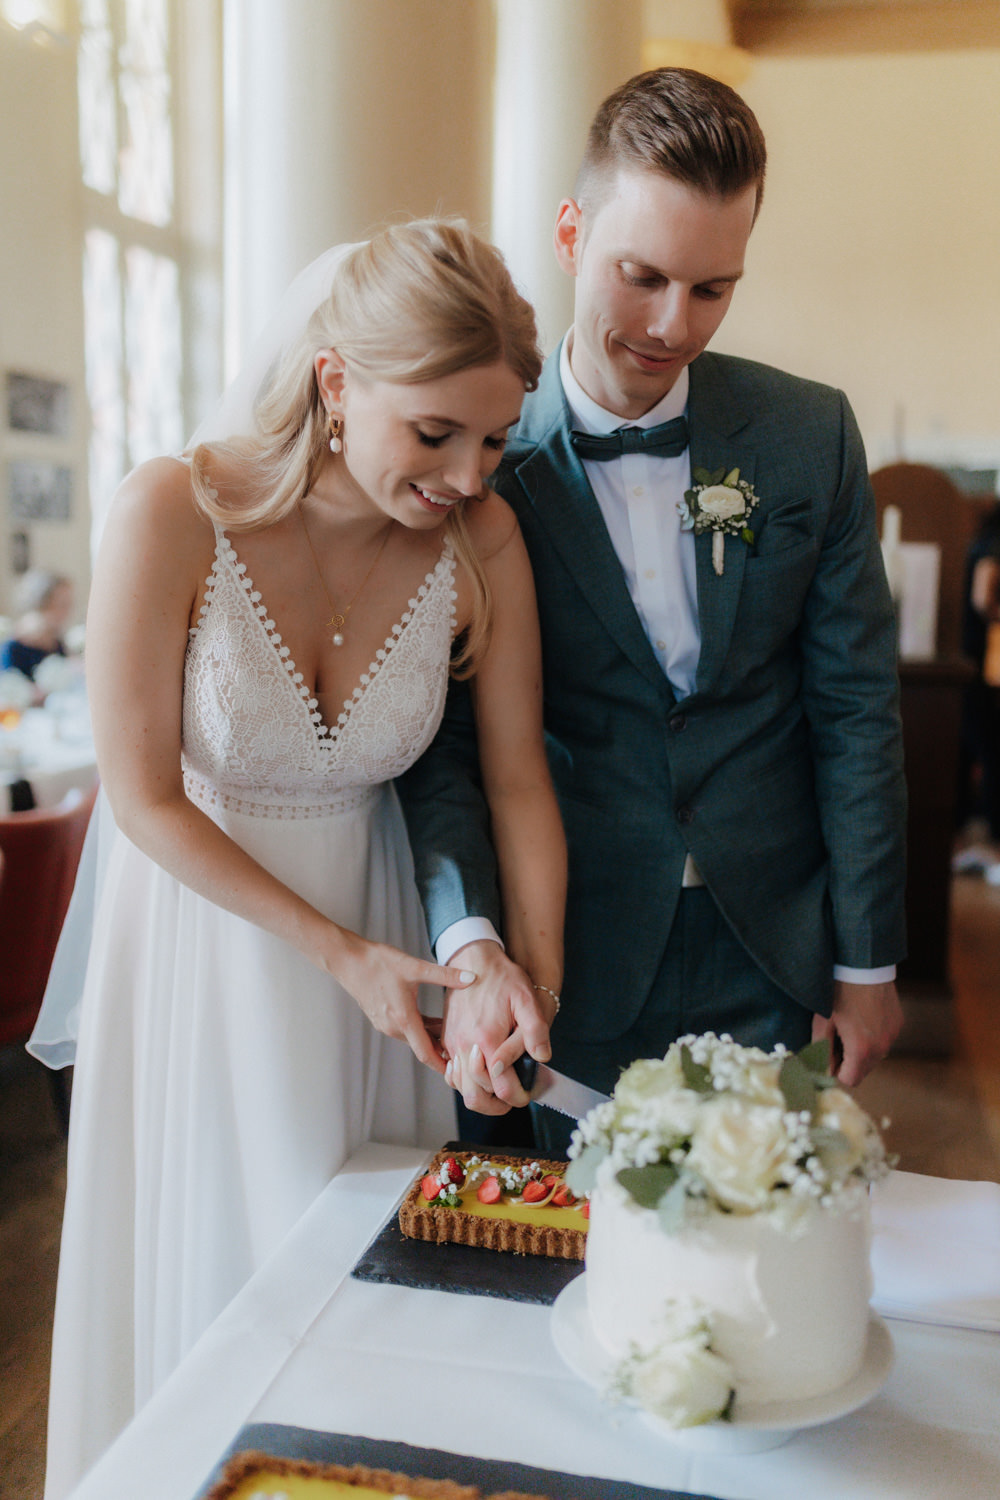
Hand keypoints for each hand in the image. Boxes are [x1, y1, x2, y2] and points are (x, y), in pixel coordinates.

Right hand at [335, 931, 476, 1075]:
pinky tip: (433, 1020)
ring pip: (414, 1037)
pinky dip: (421, 1029)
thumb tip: (471, 978)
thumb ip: (445, 975)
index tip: (458, 1073)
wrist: (347, 959)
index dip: (443, 1065)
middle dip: (443, 1050)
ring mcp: (385, 1024)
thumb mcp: (415, 967)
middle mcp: (393, 1027)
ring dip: (432, 1037)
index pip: (426, 1053)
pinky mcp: (381, 1017)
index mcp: (403, 1020)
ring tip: (454, 1034)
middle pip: (422, 1046)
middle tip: (465, 1050)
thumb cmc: (378, 963)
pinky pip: (405, 1029)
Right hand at [440, 940, 553, 1115]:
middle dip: (494, 1106)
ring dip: (479, 1094)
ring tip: (498, 1090)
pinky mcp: (446, 1039)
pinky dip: (464, 1081)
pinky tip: (480, 1074)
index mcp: (487, 1040)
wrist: (473, 959)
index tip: (527, 1096)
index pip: (501, 1088)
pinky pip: (451, 1072)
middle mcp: (465, 1046)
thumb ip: (535, 1031)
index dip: (517, 1098)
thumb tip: (542, 1058)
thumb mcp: (526, 999)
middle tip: (511, 1101)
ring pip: (460, 1087)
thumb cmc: (502, 977)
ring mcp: (452, 1044)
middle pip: (474, 1096)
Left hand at [811, 980, 902, 1087]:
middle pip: (864, 1070)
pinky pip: (884, 1040)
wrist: (862, 965)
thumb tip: (824, 1069)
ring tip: (850, 1027)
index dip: (836, 1072)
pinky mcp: (898, 1023)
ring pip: (876, 1056)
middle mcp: (882, 1047)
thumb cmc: (838, 992)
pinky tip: (863, 1018)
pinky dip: (874, 1037)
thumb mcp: (823, 1022)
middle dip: (849, 1062)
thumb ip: (822, 1051)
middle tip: (836, 1039)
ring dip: (862, 1050)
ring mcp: (893, 1035)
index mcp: (862, 1049)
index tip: (828, 1058)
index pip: (850, 1080)